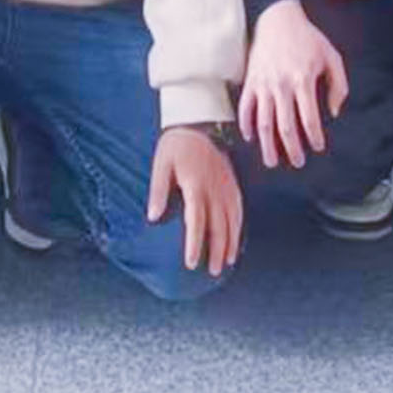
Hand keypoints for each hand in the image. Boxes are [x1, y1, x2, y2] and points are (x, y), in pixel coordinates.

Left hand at [146, 124, 245, 272]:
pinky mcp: (232, 183)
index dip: (194, 243)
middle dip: (216, 250)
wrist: (199, 121)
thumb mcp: (161, 164)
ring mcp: (226, 186)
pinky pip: (238, 209)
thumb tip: (153, 216)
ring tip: (227, 262)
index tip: (191, 262)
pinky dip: (239, 227)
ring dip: (230, 243)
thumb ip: (158, 190)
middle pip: (218, 226)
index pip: (196, 221)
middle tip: (212, 271)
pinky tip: (236, 240)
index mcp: (195, 185)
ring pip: (232, 220)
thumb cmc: (175, 145)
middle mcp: (214, 189)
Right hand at [235, 0, 349, 167]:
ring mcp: (263, 84)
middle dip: (292, 148)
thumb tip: (334, 113)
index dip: (314, 137)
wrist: (278, 18)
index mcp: (303, 80)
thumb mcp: (332, 57)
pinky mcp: (251, 81)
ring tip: (271, 161)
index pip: (309, 118)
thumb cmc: (309, 38)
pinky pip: (245, 108)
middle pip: (285, 126)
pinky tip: (251, 138)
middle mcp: (281, 86)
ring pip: (263, 122)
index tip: (317, 147)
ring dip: (267, 145)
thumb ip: (338, 86)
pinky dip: (246, 125)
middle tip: (297, 162)